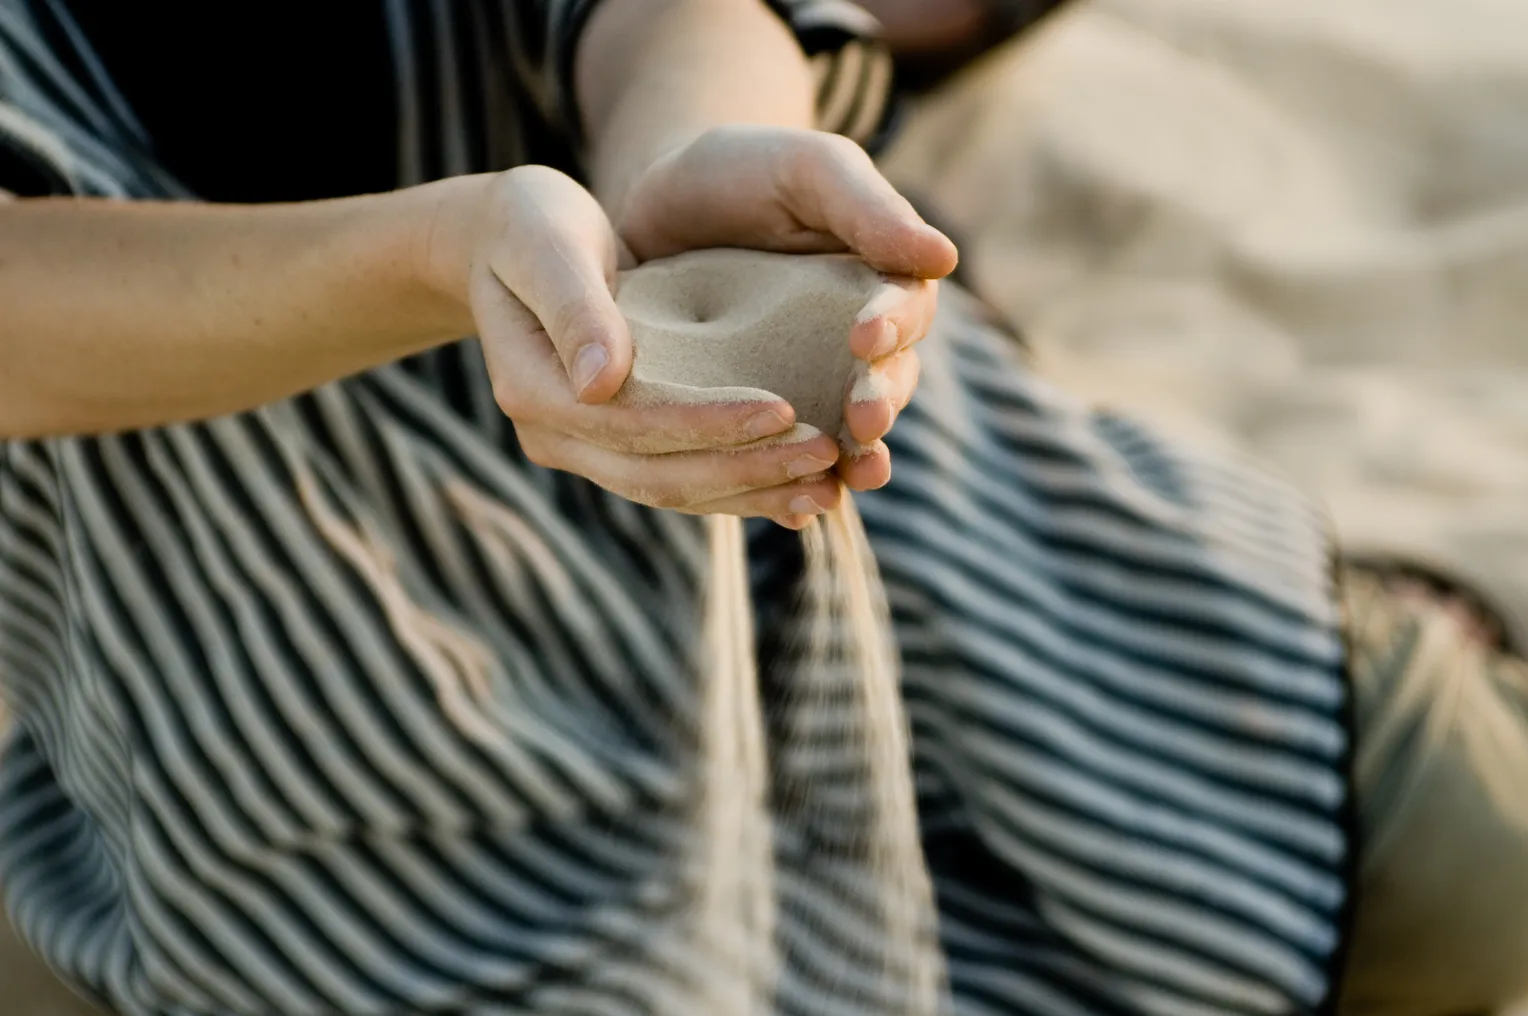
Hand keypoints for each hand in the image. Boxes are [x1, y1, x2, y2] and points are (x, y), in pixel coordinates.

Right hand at [430, 165, 846, 519]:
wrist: (507, 247)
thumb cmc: (529, 226)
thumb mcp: (547, 244)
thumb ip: (574, 306)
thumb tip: (602, 380)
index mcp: (534, 390)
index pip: (631, 424)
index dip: (707, 422)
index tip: (783, 408)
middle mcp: (555, 436)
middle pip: (658, 475)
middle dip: (747, 469)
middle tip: (827, 454)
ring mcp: (584, 450)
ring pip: (676, 490)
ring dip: (754, 492)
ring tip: (829, 486)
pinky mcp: (618, 448)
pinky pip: (683, 481)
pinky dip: (743, 489)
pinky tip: (801, 489)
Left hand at [614, 126, 958, 524]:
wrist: (658, 202)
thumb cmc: (743, 171)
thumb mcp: (806, 170)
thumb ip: (867, 209)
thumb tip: (943, 258)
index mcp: (879, 283)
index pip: (904, 312)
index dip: (892, 327)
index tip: (867, 335)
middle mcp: (853, 344)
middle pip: (886, 383)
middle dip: (880, 404)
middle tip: (863, 419)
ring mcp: (809, 384)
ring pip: (845, 433)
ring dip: (853, 460)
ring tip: (848, 480)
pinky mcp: (758, 416)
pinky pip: (785, 458)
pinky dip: (794, 486)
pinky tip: (795, 508)